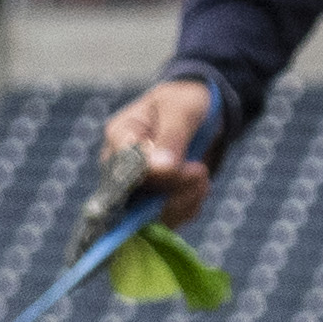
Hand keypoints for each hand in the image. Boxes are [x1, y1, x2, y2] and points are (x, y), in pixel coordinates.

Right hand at [96, 77, 216, 229]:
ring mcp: (133, 189)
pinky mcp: (151, 203)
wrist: (203, 113)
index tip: (186, 169)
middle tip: (200, 173)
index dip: (153, 176)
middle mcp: (119, 168)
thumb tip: (157, 169)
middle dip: (174, 191)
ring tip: (202, 178)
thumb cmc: (186, 102)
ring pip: (149, 216)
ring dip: (184, 200)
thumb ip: (171, 136)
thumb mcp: (183, 109)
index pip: (122, 169)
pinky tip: (199, 188)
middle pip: (134, 199)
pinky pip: (166, 220)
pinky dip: (187, 208)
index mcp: (119, 137)